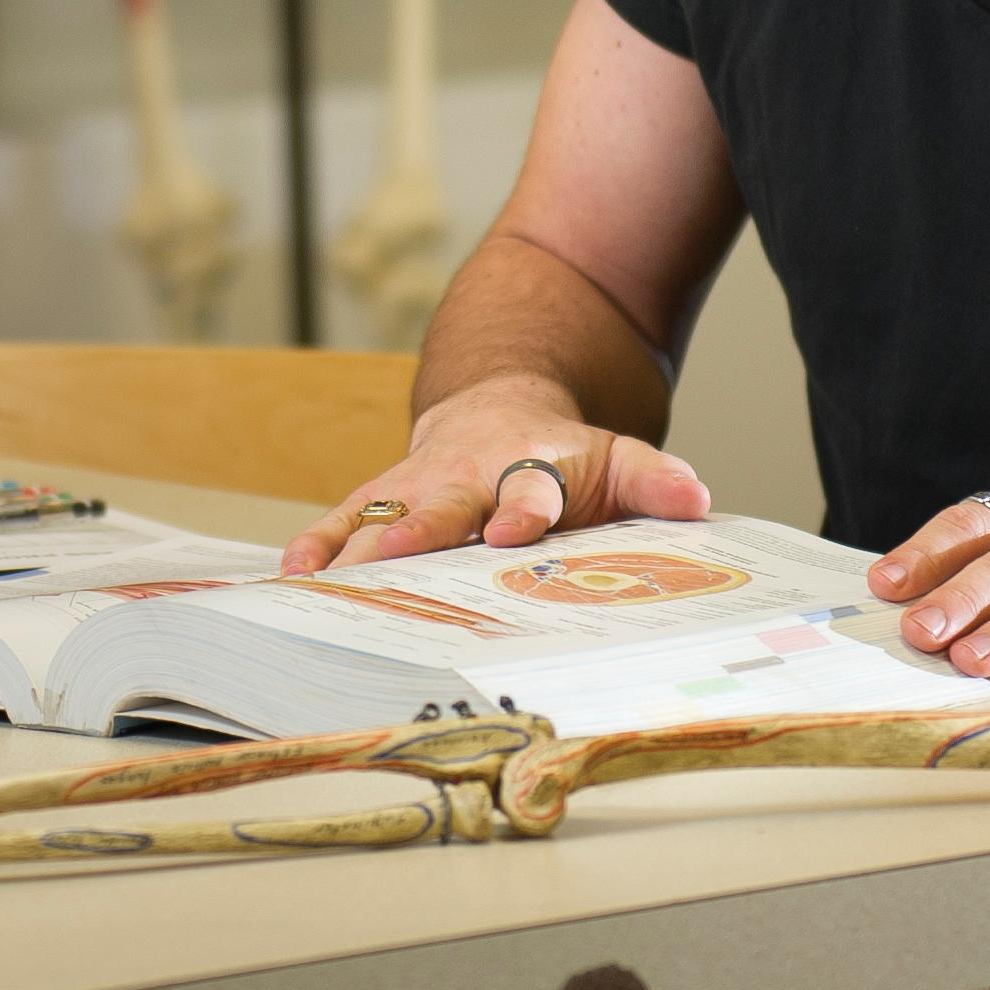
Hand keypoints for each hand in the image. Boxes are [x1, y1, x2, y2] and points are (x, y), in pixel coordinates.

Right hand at [279, 375, 711, 573]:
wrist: (497, 407)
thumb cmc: (561, 455)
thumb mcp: (616, 459)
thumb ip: (653, 480)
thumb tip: (696, 500)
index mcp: (529, 468)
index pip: (528, 490)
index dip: (520, 510)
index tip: (511, 532)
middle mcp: (466, 475)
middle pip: (441, 504)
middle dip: (417, 528)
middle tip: (393, 553)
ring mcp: (419, 483)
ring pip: (381, 512)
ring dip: (352, 546)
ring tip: (319, 583)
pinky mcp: (382, 495)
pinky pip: (343, 519)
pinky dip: (318, 543)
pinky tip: (293, 575)